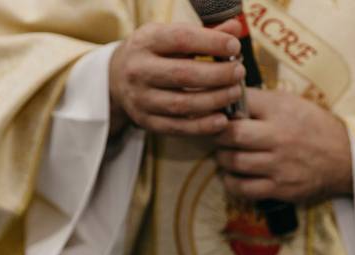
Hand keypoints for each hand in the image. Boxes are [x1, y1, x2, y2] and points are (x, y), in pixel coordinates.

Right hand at [109, 20, 245, 136]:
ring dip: (214, 100)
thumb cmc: (153, 53)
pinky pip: (177, 127)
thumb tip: (235, 28)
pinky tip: (221, 120)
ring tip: (234, 93)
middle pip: (183, 75)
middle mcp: (139, 70)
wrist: (116, 79)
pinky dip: (202, 126)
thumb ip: (204, 34)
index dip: (211, 43)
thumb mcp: (170, 36)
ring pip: (182, 104)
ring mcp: (140, 99)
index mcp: (146, 41)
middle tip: (238, 73)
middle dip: (217, 75)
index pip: (181, 40)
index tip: (234, 47)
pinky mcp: (145, 121)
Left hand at [215, 89, 352, 202]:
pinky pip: (243, 188)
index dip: (223, 107)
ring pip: (234, 162)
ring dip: (223, 159)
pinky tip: (233, 175)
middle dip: (218, 135)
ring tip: (226, 155)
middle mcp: (280, 137)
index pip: (241, 103)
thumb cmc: (314, 127)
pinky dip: (231, 182)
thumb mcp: (292, 103)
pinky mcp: (280, 188)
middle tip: (218, 136)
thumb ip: (262, 101)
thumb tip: (229, 97)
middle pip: (232, 134)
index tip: (219, 113)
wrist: (346, 158)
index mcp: (281, 111)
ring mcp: (279, 165)